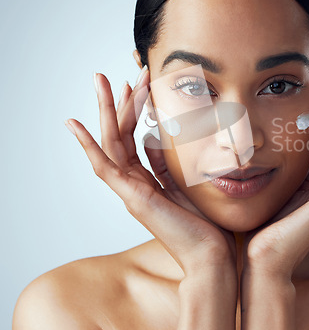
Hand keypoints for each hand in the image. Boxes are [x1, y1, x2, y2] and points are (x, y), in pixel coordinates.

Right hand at [64, 68, 234, 274]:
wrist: (211, 255)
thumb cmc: (204, 224)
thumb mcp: (185, 184)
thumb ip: (167, 164)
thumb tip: (155, 138)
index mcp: (147, 180)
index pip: (132, 138)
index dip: (132, 110)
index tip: (137, 84)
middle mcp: (134, 183)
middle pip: (117, 136)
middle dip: (113, 103)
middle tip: (107, 74)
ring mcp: (130, 191)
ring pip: (110, 143)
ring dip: (104, 111)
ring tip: (99, 80)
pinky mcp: (133, 198)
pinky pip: (105, 167)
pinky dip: (89, 146)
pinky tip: (76, 124)